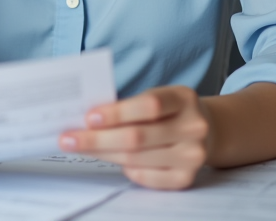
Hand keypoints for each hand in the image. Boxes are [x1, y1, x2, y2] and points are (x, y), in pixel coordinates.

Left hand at [59, 85, 212, 189]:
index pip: (149, 105)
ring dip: (102, 154)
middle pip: (138, 137)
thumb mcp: (157, 96)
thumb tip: (87, 119)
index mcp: (184, 98)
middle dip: (97, 139)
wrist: (207, 130)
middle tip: (68, 139)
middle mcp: (194, 127)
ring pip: (136, 159)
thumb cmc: (169, 110)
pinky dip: (125, 169)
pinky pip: (145, 177)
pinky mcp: (186, 179)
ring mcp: (193, 156)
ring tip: (79, 148)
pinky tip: (111, 160)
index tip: (88, 117)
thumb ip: (129, 105)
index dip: (117, 112)